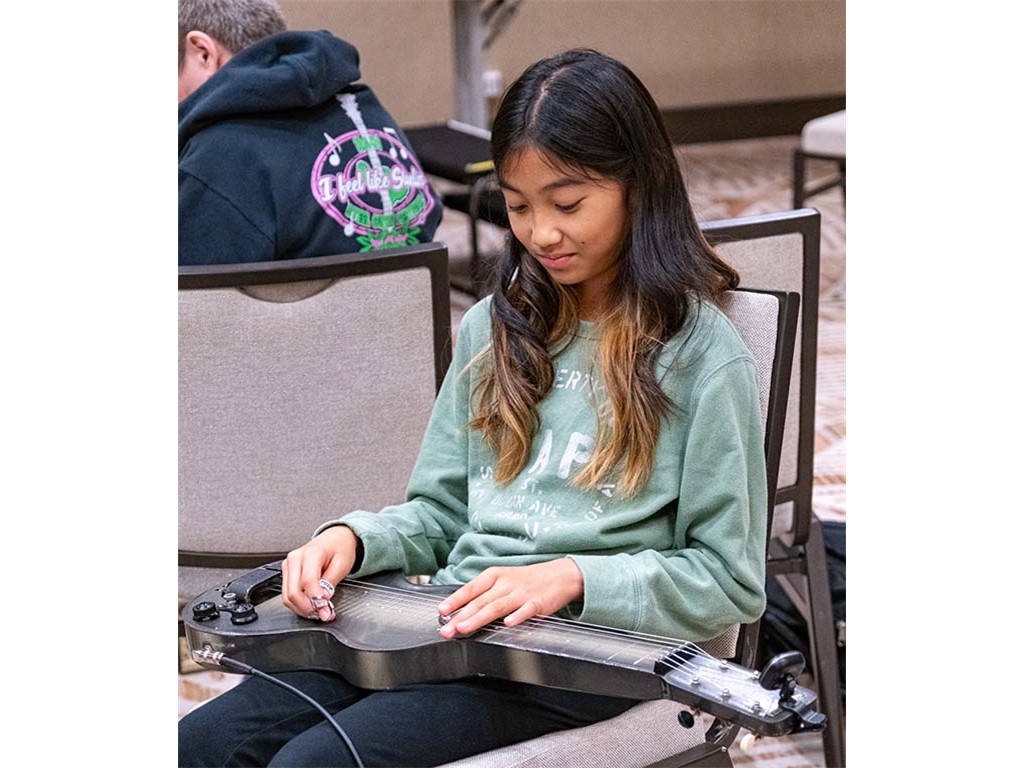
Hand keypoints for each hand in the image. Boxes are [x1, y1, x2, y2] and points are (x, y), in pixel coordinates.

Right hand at [281, 526, 360, 621]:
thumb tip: (322, 599)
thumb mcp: (342, 564)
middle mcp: (295, 558)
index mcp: (311, 553)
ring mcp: (288, 565)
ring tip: (319, 612)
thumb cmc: (340, 548)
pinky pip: (287, 594)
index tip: (326, 610)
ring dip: (302, 609)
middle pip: (293, 592)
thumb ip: (330, 582)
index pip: (308, 581)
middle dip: (308, 608)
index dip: (316, 600)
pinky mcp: (287, 572)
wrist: (335, 538)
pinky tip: (311, 606)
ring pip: (287, 596)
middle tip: (324, 614)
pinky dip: (298, 604)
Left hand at [437, 558, 583, 638]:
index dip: (455, 600)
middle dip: (461, 616)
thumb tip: (460, 609)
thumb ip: (484, 594)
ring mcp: (522, 593)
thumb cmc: (527, 580)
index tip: (441, 611)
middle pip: (480, 601)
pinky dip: (517, 616)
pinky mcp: (538, 603)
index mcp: (495, 576)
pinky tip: (508, 624)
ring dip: (479, 618)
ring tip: (465, 628)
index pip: (471, 588)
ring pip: (497, 606)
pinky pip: (526, 610)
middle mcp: (506, 583)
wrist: (559, 575)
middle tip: (447, 629)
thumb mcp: (503, 580)